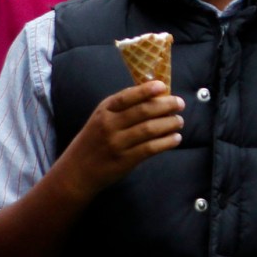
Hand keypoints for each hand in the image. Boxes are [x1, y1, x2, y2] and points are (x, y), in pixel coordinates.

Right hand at [52, 80, 184, 201]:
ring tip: (179, 121)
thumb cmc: (94, 139)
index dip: (146, 90)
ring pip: (149, 129)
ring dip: (169, 123)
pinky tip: (175, 138)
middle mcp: (110, 125)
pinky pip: (150, 148)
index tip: (163, 86)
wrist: (77, 170)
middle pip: (143, 111)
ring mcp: (117, 143)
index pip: (128, 96)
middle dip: (166, 105)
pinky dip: (166, 142)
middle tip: (180, 104)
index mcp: (105, 110)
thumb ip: (123, 107)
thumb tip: (154, 95)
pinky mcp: (125, 160)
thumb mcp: (101, 117)